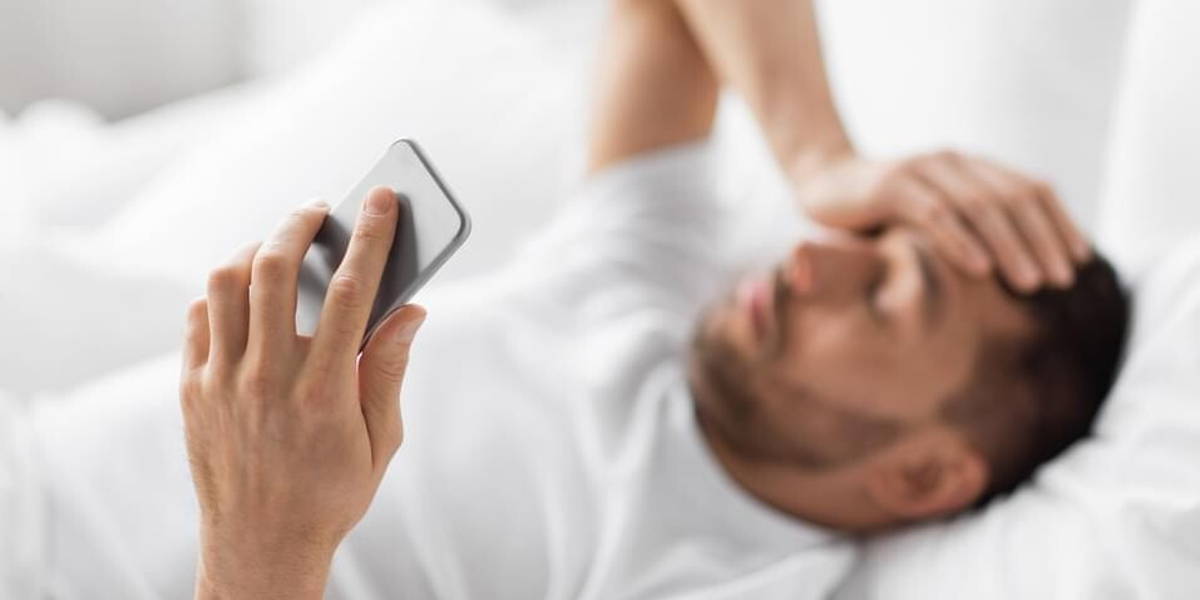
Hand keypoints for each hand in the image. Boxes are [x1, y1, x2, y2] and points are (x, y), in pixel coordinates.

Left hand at [180, 187, 425, 598]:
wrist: (260, 546)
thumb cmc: (331, 494)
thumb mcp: (381, 441)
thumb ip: (390, 370)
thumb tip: (410, 310)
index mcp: (325, 392)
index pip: (354, 293)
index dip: (373, 237)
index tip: (385, 201)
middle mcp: (267, 380)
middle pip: (276, 269)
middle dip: (301, 223)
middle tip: (321, 211)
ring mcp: (221, 382)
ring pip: (225, 283)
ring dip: (256, 249)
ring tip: (281, 245)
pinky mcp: (192, 390)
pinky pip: (199, 317)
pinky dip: (223, 290)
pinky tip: (247, 291)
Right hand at [792, 150, 1090, 291]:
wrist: (820, 179)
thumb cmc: (879, 209)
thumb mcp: (932, 213)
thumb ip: (969, 226)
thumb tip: (1022, 269)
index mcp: (972, 165)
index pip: (1032, 188)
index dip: (1060, 223)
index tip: (1080, 261)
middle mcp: (953, 161)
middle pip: (1013, 198)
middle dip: (1043, 240)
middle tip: (1062, 281)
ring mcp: (922, 170)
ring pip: (980, 207)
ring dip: (1010, 246)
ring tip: (1032, 282)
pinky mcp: (891, 186)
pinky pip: (934, 215)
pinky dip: (960, 241)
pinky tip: (981, 269)